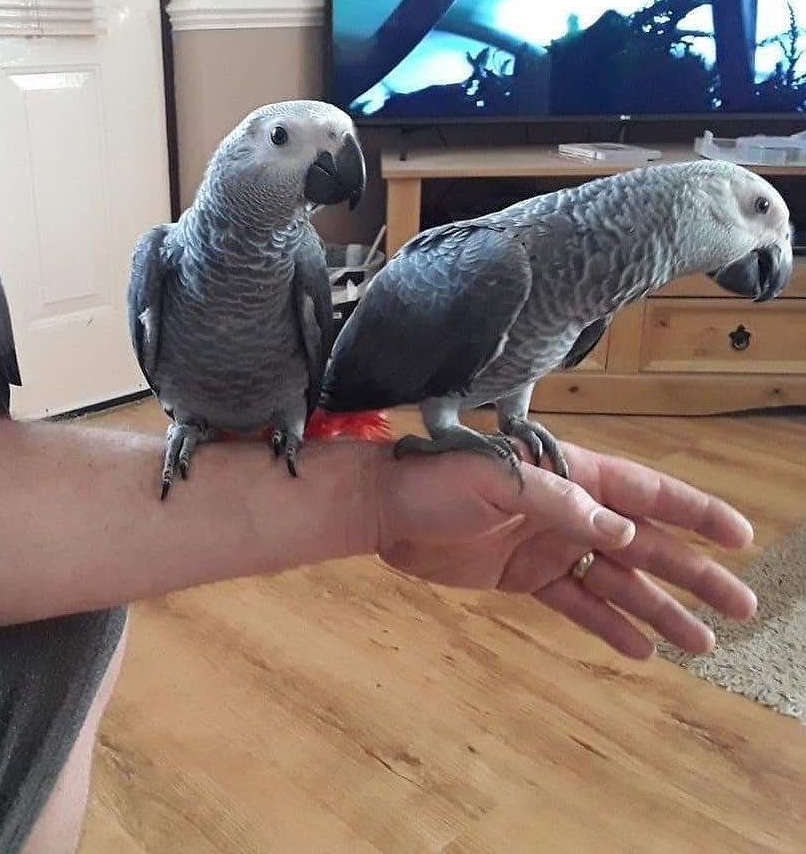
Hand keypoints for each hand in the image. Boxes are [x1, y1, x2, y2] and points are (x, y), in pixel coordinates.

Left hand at [372, 443, 756, 658]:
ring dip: (658, 609)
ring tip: (701, 642)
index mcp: (571, 476)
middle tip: (741, 608)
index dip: (695, 514)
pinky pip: (575, 602)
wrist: (385, 511)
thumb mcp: (498, 480)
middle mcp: (570, 512)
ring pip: (617, 581)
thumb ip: (561, 503)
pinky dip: (607, 624)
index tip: (740, 537)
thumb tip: (624, 531)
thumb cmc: (437, 481)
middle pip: (645, 545)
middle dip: (694, 574)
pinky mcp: (523, 577)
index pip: (646, 494)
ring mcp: (548, 546)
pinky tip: (639, 648)